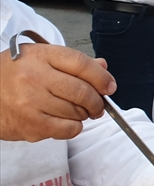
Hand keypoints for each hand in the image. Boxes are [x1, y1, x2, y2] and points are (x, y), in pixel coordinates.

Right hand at [0, 45, 115, 141]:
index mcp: (38, 56)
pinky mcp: (31, 125)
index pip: (81, 64)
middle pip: (83, 91)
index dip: (101, 77)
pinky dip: (73, 127)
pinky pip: (68, 129)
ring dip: (83, 114)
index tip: (109, 86)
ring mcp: (31, 102)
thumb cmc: (12, 76)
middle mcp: (34, 77)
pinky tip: (64, 121)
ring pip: (77, 112)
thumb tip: (103, 69)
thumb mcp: (38, 59)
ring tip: (75, 110)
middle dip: (97, 101)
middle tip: (98, 105)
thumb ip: (72, 63)